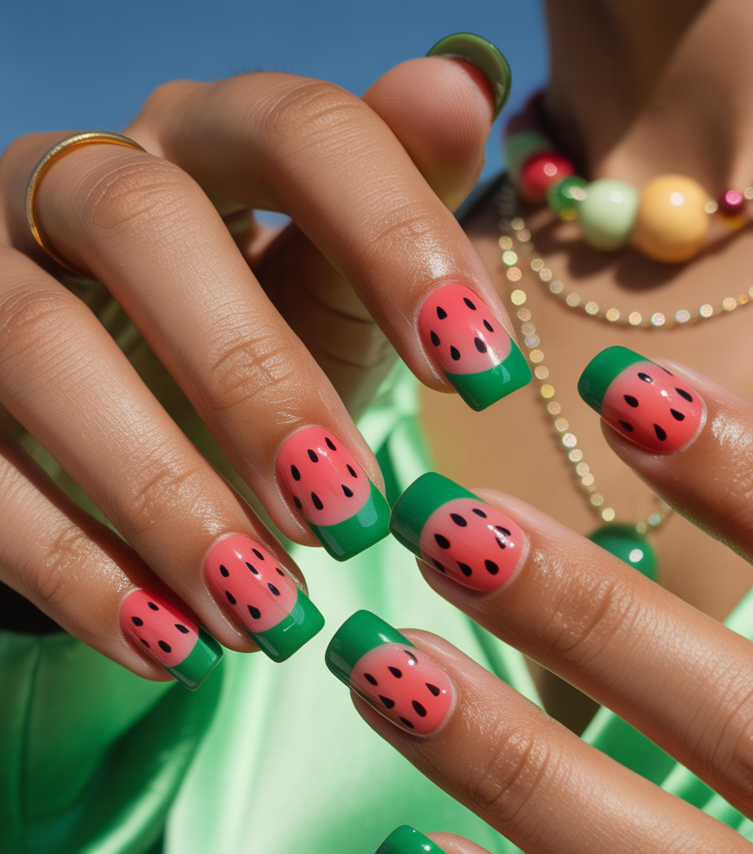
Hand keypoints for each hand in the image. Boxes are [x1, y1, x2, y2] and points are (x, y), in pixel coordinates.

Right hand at [0, 41, 523, 681]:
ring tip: (268, 612)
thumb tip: (466, 80)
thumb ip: (395, 211)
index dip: (393, 235)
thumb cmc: (262, 346)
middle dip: (253, 381)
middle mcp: (80, 180)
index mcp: (209, 141)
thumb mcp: (338, 295)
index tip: (478, 370)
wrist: (137, 416)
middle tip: (349, 517)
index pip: (300, 131)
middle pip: (147, 229)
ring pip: (36, 348)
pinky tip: (170, 645)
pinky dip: (74, 567)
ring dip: (161, 494)